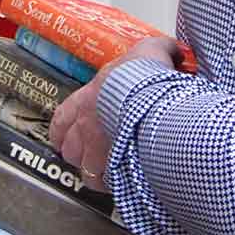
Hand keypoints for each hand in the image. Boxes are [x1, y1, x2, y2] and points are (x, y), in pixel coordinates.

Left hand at [49, 36, 184, 192]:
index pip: (63, 117)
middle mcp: (87, 127)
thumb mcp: (152, 52)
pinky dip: (114, 185)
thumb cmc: (145, 78)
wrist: (152, 104)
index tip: (62, 136)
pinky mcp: (115, 172)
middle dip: (78, 154)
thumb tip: (172, 48)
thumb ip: (159, 50)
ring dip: (95, 172)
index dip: (62, 129)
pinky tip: (124, 183)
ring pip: (87, 171)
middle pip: (71, 149)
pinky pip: (109, 185)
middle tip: (87, 156)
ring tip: (108, 172)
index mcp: (88, 99)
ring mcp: (98, 152)